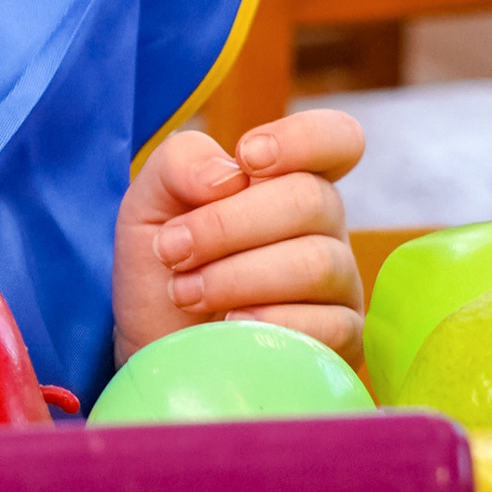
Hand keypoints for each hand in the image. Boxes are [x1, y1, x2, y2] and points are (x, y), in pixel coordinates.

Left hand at [111, 107, 365, 363]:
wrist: (153, 353)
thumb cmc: (161, 275)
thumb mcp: (149, 204)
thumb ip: (180, 164)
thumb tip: (230, 175)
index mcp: (288, 181)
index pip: (336, 139)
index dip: (302, 139)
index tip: (247, 157)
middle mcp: (323, 227)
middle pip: (310, 199)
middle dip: (227, 225)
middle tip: (174, 252)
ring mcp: (339, 285)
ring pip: (317, 262)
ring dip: (236, 277)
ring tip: (185, 293)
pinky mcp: (342, 340)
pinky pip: (328, 324)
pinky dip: (267, 324)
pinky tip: (228, 328)